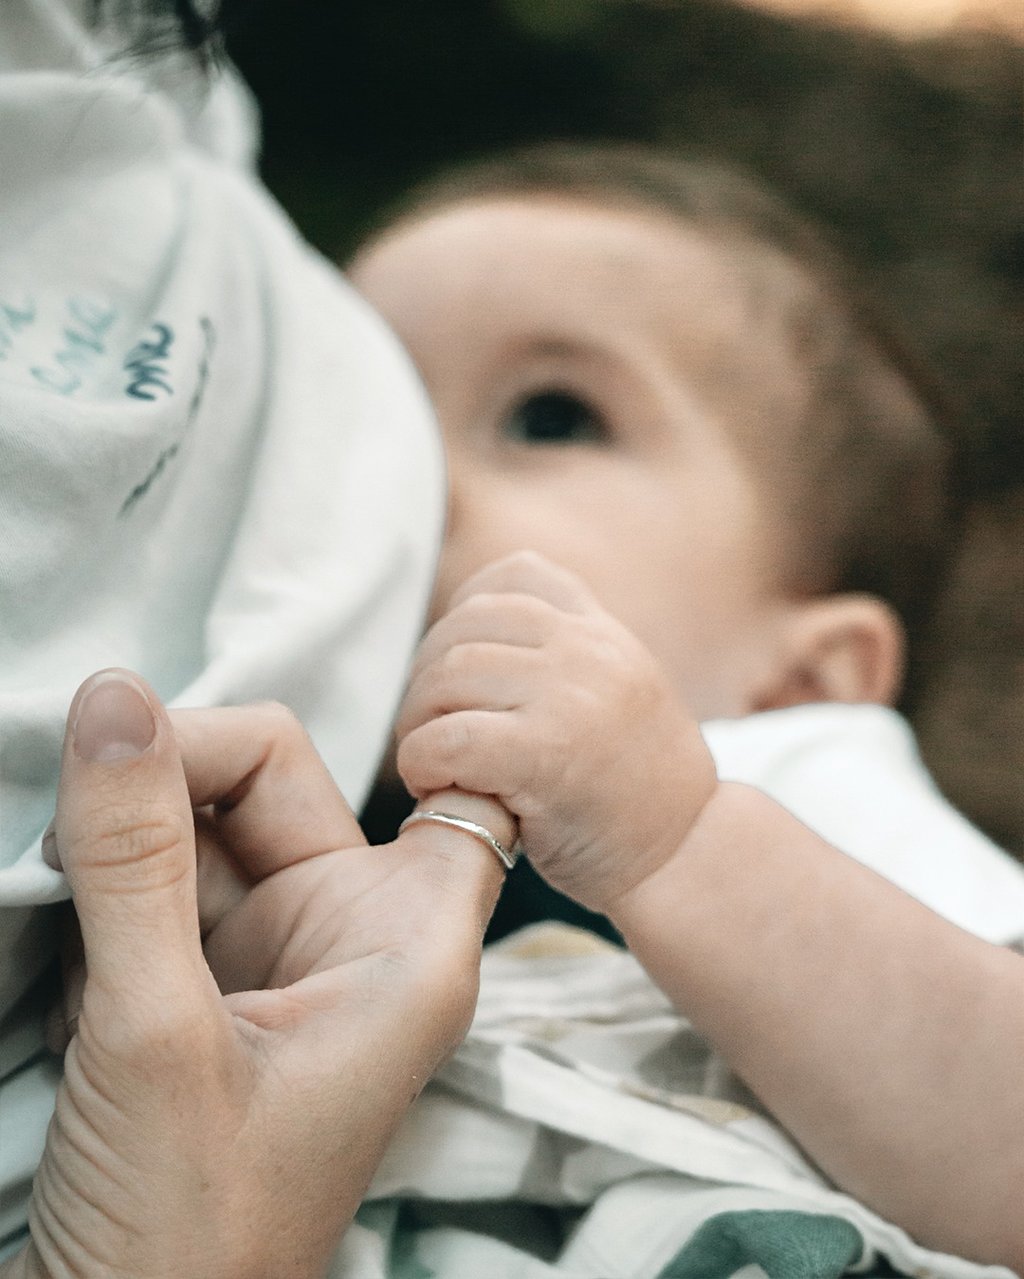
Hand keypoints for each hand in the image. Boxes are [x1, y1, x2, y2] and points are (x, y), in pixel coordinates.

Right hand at [15, 670, 510, 1278]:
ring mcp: (273, 952)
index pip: (422, 780)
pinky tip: (58, 910)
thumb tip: (114, 697)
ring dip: (121, 829)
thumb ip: (134, 859)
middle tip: (77, 812)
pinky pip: (156, 880)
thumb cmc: (185, 1237)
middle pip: (274, 779)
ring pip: (200, 824)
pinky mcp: (203, 979)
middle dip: (169, 778)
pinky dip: (100, 878)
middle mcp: (354, 934)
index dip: (351, 744)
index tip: (207, 738)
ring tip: (56, 873)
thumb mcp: (154, 1034)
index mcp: (408, 945)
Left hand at [396, 551, 716, 912]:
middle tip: (426, 732)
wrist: (687, 857)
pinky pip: (448, 740)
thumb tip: (464, 647)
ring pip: (447, 676)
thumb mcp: (620, 694)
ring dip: (416, 723)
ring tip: (430, 763)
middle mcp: (590, 651)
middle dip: (425, 680)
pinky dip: (421, 763)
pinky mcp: (547, 755)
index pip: (518, 574)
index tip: (456, 668)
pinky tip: (434, 788)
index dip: (466, 612)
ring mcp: (571, 698)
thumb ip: (565, 660)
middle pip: (465, 627)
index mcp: (605, 632)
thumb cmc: (638, 792)